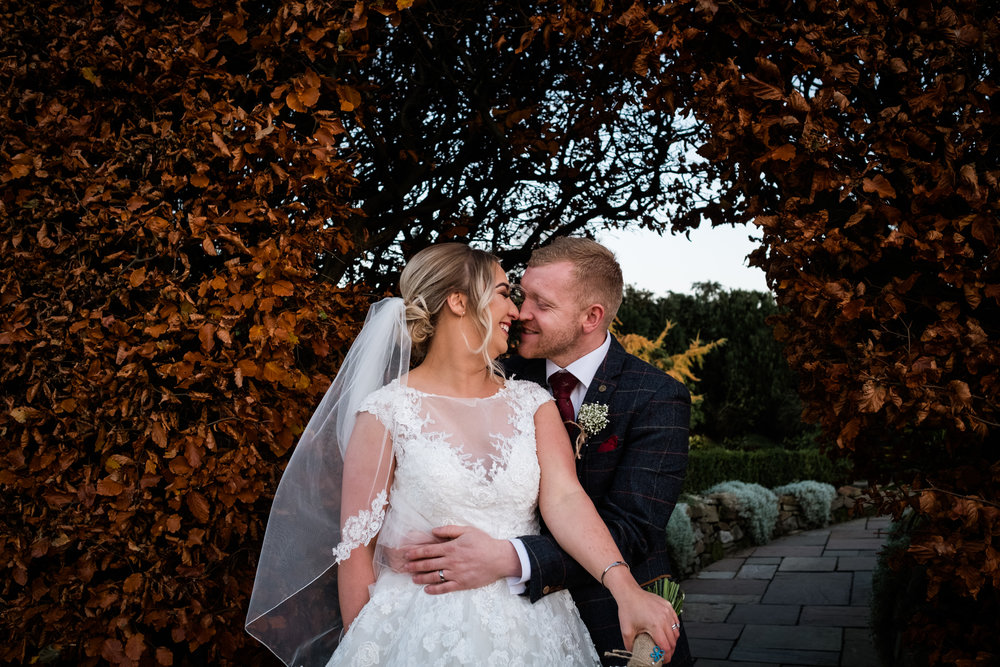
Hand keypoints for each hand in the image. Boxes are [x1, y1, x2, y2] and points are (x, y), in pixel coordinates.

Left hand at [402, 525, 520, 593]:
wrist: (499, 559)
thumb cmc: (484, 543)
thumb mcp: (467, 530)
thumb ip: (449, 530)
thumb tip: (433, 530)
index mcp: (451, 548)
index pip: (428, 550)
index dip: (416, 552)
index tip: (406, 554)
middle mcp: (451, 562)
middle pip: (428, 564)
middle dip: (414, 565)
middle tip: (405, 567)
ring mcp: (456, 574)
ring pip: (433, 577)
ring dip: (421, 578)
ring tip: (412, 578)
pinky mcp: (461, 584)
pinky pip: (444, 588)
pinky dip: (434, 589)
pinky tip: (426, 589)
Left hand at [614, 585, 680, 660]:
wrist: (629, 592)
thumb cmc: (628, 609)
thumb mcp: (626, 630)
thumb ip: (630, 645)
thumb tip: (634, 653)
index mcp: (655, 626)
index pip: (666, 647)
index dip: (666, 656)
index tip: (663, 660)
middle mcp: (664, 618)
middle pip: (673, 641)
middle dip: (670, 650)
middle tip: (663, 654)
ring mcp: (668, 611)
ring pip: (676, 631)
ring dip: (672, 640)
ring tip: (665, 643)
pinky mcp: (668, 606)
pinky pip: (676, 621)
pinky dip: (674, 628)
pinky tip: (667, 632)